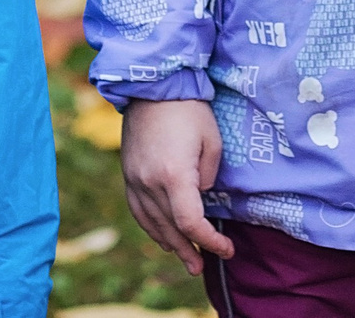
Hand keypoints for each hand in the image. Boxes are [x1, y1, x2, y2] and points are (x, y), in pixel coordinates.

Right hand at [119, 99, 233, 273]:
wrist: (152, 86)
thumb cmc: (189, 109)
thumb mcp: (212, 140)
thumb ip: (207, 176)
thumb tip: (201, 195)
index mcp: (174, 175)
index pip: (191, 222)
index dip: (209, 240)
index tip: (226, 247)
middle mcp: (150, 183)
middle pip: (170, 228)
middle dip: (189, 250)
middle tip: (202, 267)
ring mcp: (134, 179)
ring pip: (152, 223)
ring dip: (169, 244)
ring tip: (185, 259)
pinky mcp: (128, 174)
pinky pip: (138, 210)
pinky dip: (151, 227)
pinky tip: (162, 237)